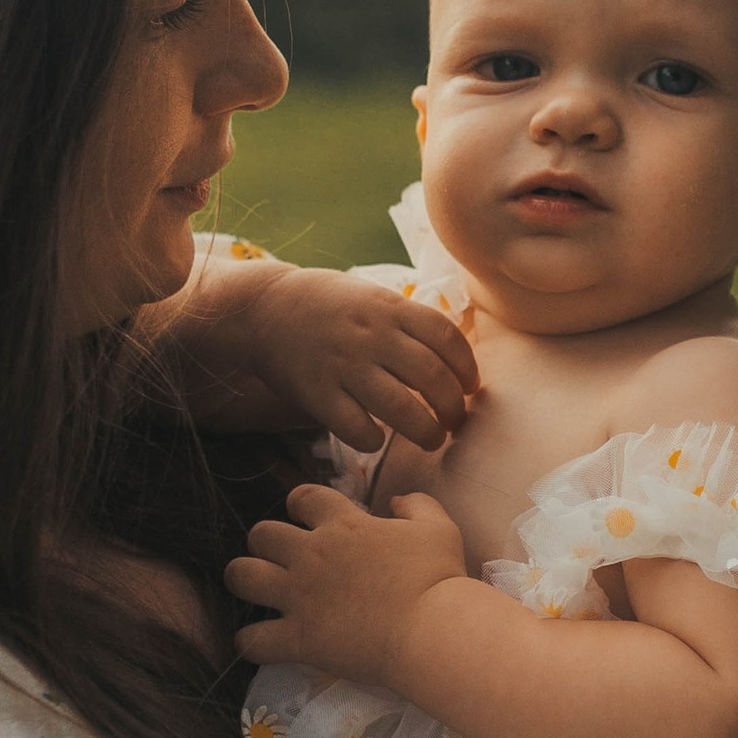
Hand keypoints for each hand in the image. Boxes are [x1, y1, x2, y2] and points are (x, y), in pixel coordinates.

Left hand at [232, 486, 470, 686]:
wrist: (433, 631)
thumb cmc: (439, 578)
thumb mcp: (438, 527)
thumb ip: (416, 505)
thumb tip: (397, 499)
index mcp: (343, 524)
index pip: (302, 497)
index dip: (299, 504)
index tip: (305, 517)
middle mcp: (312, 555)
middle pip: (261, 534)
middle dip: (265, 543)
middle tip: (281, 558)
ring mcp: (300, 597)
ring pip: (241, 576)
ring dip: (245, 580)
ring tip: (258, 591)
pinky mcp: (298, 638)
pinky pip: (252, 639)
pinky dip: (250, 641)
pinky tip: (262, 641)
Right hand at [259, 268, 476, 455]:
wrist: (265, 309)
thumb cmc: (329, 307)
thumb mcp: (373, 298)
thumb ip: (409, 323)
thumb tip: (455, 362)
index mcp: (390, 308)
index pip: (447, 338)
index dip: (467, 368)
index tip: (471, 388)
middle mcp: (371, 336)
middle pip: (432, 377)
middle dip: (453, 408)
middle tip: (455, 423)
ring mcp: (344, 365)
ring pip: (401, 408)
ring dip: (425, 432)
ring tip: (431, 440)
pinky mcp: (317, 393)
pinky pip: (357, 428)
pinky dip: (374, 440)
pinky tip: (376, 439)